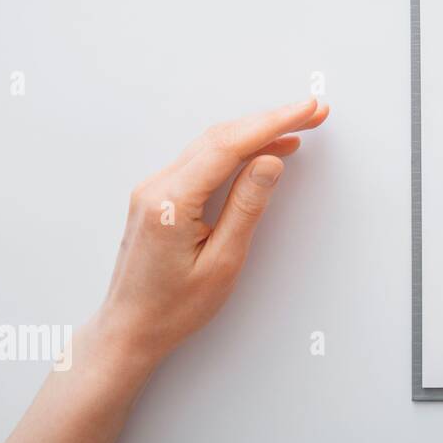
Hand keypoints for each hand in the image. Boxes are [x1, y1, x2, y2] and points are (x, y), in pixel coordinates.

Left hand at [95, 98, 329, 369]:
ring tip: (297, 128)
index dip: (274, 123)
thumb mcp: (222, 262)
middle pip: (221, 137)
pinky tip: (262, 152)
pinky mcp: (159, 196)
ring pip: (211, 144)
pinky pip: (202, 160)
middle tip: (313, 113)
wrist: (129, 330)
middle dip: (271, 121)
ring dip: (255, 132)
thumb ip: (247, 207)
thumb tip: (270, 161)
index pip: (229, 145)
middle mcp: (156, 186)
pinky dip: (236, 150)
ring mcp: (154, 188)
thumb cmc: (173, 308)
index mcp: (170, 201)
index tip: (308, 111)